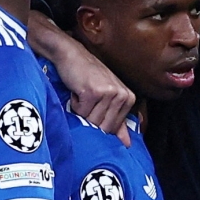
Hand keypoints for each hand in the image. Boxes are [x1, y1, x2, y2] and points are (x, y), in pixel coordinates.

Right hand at [26, 10, 134, 146]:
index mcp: (129, 98)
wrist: (71, 54)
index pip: (113, 128)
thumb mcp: (106, 98)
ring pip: (91, 121)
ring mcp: (109, 94)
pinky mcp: (93, 92)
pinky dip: (74, 105)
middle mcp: (122, 96)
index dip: (97, 123)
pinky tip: (77, 90)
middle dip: (89, 118)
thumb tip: (127, 144)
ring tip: (82, 95)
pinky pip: (81, 113)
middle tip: (85, 101)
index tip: (92, 108)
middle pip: (103, 127)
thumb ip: (117, 121)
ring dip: (81, 112)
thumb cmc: (88, 76)